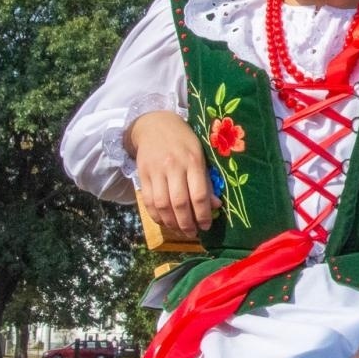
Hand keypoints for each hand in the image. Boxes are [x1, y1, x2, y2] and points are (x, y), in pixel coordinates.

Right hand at [130, 111, 218, 236]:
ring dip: (171, 223)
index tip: (207, 225)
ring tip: (180, 231)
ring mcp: (156, 171)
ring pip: (162, 205)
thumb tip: (216, 205)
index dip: (203, 214)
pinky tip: (165, 222)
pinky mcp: (142, 174)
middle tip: (193, 233)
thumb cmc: (183, 141)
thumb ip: (207, 180)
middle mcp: (173, 166)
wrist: (154, 125)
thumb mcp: (201, 155)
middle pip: (179, 203)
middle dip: (187, 223)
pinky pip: (148, 201)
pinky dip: (156, 216)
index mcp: (193, 160)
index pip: (199, 194)